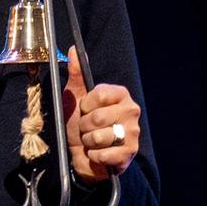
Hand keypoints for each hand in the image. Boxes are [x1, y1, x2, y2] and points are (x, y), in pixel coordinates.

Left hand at [64, 49, 140, 180]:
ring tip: (92, 141)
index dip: (86, 105)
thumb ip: (76, 73)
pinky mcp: (130, 152)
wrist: (82, 154)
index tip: (85, 109)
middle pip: (97, 117)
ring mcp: (133, 132)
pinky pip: (103, 154)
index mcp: (120, 95)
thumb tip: (74, 49)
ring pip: (99, 137)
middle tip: (86, 128)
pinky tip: (98, 153)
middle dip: (84, 126)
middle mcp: (131, 111)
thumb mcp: (74, 97)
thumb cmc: (78, 124)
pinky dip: (94, 156)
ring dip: (88, 142)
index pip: (100, 94)